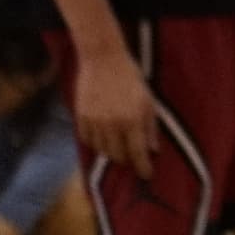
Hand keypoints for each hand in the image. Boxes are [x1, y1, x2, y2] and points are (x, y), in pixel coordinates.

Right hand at [69, 36, 156, 174]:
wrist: (103, 60)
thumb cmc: (131, 80)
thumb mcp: (149, 102)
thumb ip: (150, 128)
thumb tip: (153, 150)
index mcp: (132, 120)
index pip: (138, 153)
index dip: (143, 167)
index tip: (147, 175)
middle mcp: (112, 123)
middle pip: (118, 155)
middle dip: (127, 161)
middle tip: (133, 160)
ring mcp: (94, 120)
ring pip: (101, 149)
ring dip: (111, 153)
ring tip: (119, 149)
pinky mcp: (80, 115)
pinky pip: (87, 139)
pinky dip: (95, 143)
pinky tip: (103, 139)